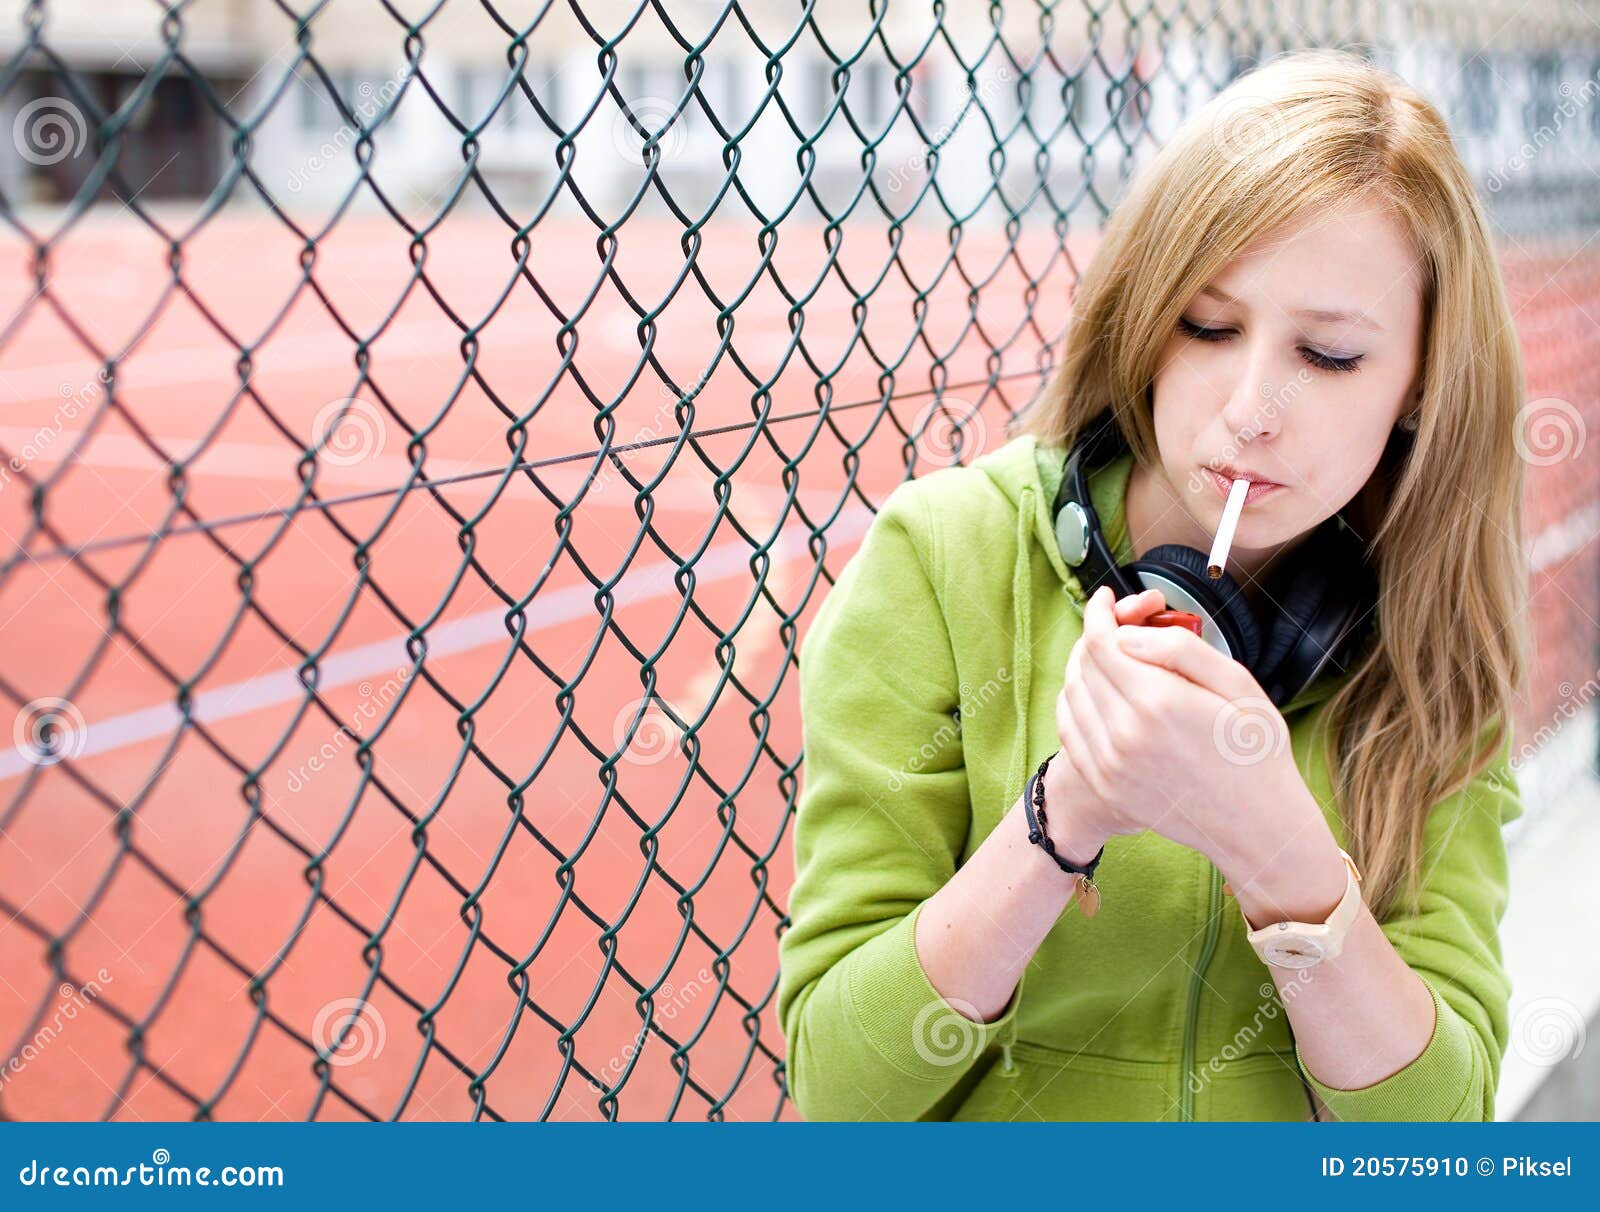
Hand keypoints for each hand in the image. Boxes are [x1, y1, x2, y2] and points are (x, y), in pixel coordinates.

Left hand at [1051, 584, 1310, 867]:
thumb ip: (1179, 649)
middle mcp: (1124, 734)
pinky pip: (1070, 733)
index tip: (1105, 598)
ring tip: (1108, 657)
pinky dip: (1074, 704)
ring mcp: (1109, 765)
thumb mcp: (1237, 683)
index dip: (1098, 612)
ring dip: (1082, 668)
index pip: (1102, 641)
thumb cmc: (1255, 749)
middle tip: (1114, 626)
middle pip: (1083, 665)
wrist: (1257, 823)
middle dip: (1093, 636)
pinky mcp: (1105, 787)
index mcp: (1159, 701)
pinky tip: (1095, 695)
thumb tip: (1125, 634)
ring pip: (1071, 696)